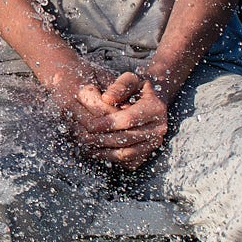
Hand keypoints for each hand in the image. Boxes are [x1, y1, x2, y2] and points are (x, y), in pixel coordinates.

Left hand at [53, 66, 169, 168]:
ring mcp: (154, 144)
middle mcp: (159, 128)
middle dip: (101, 138)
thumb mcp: (129, 80)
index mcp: (155, 108)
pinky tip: (96, 151)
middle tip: (82, 136)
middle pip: (125, 139)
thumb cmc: (137, 88)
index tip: (90, 124)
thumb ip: (119, 86)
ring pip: (126, 154)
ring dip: (103, 152)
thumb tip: (106, 98)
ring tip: (86, 145)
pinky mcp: (148, 154)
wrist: (153, 101)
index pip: (128, 120)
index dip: (106, 123)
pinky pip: (127, 162)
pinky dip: (110, 159)